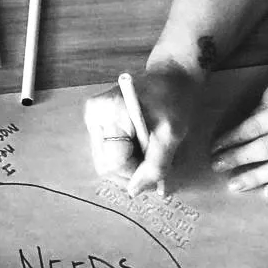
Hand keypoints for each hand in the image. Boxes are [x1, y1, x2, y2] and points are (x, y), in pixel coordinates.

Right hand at [84, 64, 201, 194]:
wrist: (172, 76)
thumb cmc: (174, 99)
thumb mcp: (172, 134)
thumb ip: (155, 165)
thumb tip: (135, 191)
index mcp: (109, 112)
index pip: (115, 162)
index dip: (136, 174)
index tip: (158, 174)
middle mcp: (94, 115)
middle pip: (105, 166)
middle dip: (131, 173)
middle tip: (155, 168)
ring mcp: (92, 118)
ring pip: (105, 163)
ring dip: (129, 166)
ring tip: (150, 154)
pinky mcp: (96, 123)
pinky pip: (107, 153)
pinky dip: (126, 157)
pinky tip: (141, 147)